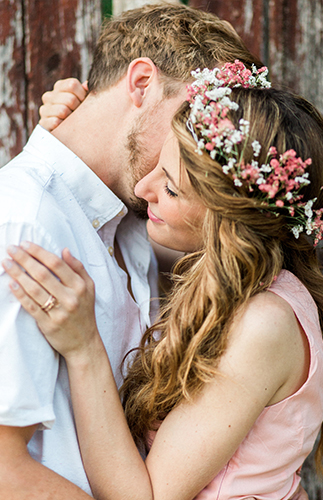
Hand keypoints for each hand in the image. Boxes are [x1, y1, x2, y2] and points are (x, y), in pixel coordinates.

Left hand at [2, 242, 98, 360]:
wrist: (84, 343)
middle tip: (11, 249)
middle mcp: (70, 298)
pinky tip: (11, 284)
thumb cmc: (84, 312)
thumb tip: (64, 250)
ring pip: (34, 289)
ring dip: (18, 274)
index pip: (56, 264)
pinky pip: (31, 307)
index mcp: (80, 286)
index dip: (39, 252)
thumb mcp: (89, 288)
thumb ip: (78, 268)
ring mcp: (59, 312)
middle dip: (24, 259)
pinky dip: (20, 295)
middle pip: (43, 274)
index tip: (25, 244)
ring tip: (7, 263)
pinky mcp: (48, 325)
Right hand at [39, 78, 87, 130]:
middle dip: (78, 109)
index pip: (72, 85)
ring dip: (71, 119)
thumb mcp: (83, 101)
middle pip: (70, 99)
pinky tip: (65, 128)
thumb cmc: (78, 115)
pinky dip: (63, 127)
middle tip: (78, 115)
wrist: (67, 136)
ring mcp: (44, 109)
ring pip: (63, 111)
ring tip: (72, 122)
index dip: (82, 95)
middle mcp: (49, 96)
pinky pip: (55, 122)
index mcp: (59, 87)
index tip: (84, 103)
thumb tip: (87, 85)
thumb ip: (86, 92)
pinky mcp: (43, 123)